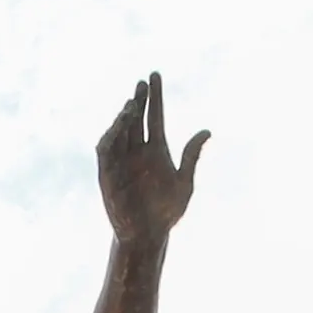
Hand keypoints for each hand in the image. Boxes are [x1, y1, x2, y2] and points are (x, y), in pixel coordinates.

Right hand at [96, 73, 207, 247]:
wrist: (148, 236)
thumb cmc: (166, 212)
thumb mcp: (185, 182)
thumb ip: (191, 156)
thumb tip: (207, 130)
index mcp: (156, 150)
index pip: (155, 116)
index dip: (155, 96)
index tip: (154, 76)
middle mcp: (137, 151)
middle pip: (136, 118)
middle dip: (139, 100)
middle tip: (143, 83)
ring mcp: (122, 161)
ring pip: (121, 131)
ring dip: (125, 116)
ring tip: (133, 105)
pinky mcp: (108, 174)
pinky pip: (105, 151)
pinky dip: (110, 137)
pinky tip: (118, 126)